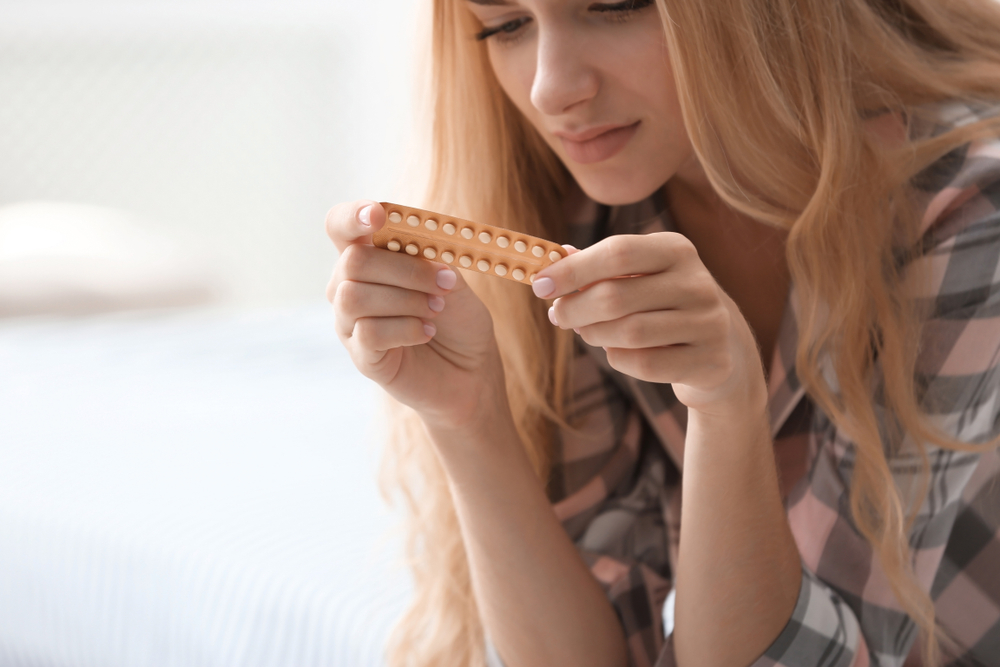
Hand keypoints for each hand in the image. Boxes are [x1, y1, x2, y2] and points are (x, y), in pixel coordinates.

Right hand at [326, 201, 504, 428]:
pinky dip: (406, 328)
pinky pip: (368, 332)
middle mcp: (349, 287)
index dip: (353, 216)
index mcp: (370, 258)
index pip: (341, 226)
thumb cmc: (459, 320)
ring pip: (354, 297)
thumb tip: (415, 246)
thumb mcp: (453, 280)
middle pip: (353, 261)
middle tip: (443, 283)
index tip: (378, 215)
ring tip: (436, 310)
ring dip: (405, 299)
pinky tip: (427, 331)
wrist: (472, 370)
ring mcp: (350, 323)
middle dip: (404, 269)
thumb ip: (431, 258)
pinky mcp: (361, 356)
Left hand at [532, 233, 766, 414]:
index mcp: (676, 249)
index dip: (573, 270)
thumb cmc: (662, 304)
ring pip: (629, 333)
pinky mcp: (710, 360)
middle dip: (576, 309)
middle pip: (616, 296)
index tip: (539, 285)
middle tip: (559, 316)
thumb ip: (598, 266)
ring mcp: (709, 322)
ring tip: (587, 332)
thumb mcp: (638, 276)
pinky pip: (645, 364)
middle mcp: (697, 281)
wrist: (721, 348)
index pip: (617, 252)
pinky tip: (617, 351)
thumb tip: (554, 256)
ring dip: (595, 335)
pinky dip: (619, 359)